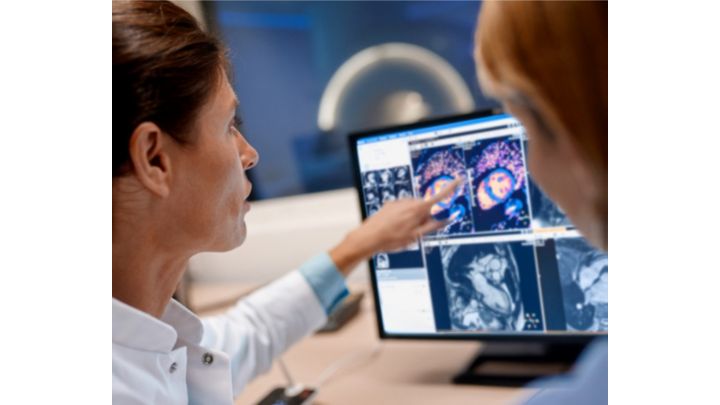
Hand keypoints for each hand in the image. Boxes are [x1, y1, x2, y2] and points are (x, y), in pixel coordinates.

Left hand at [330, 177, 462, 274]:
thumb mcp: (416, 236)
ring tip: (401, 232)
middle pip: (425, 207)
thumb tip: (447, 218)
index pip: (439, 196)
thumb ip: (433, 226)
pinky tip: (394, 228)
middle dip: (424, 217)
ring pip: (413, 209)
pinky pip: (402, 210)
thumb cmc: (391, 239)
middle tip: (415, 232)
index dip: (451, 187)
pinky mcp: (390, 205)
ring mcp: (398, 202)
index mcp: (418, 209)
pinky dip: (402, 218)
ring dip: (412, 219)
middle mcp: (409, 202)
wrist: (368, 237)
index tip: (459, 178)